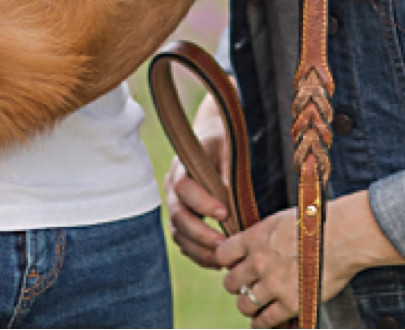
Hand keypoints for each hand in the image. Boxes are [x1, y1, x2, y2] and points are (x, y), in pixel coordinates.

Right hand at [166, 96, 233, 268]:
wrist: (212, 141)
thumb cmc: (225, 145)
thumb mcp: (229, 150)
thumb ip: (228, 171)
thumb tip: (232, 199)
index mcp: (183, 166)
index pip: (183, 187)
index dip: (202, 202)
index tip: (224, 213)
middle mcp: (173, 187)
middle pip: (178, 215)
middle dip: (201, 234)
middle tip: (225, 244)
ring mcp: (175, 205)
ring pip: (178, 233)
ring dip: (199, 250)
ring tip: (223, 259)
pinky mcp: (181, 220)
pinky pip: (183, 242)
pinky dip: (198, 255)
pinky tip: (217, 262)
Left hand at [218, 191, 402, 326]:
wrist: (345, 236)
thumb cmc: (317, 223)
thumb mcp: (280, 220)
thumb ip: (261, 235)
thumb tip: (250, 246)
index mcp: (255, 238)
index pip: (222, 255)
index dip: (227, 262)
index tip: (234, 265)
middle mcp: (259, 262)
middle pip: (231, 283)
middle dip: (237, 285)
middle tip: (245, 286)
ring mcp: (274, 284)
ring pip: (245, 304)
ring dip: (248, 306)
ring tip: (253, 305)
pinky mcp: (291, 303)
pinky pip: (266, 320)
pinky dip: (262, 322)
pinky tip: (263, 320)